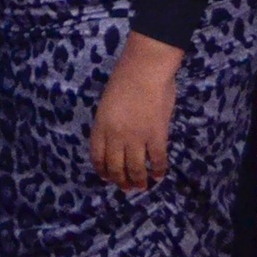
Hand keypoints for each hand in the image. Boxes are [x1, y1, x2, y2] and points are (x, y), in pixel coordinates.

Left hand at [90, 32, 183, 191]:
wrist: (145, 69)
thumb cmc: (125, 79)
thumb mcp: (107, 103)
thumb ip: (110, 123)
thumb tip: (117, 140)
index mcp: (100, 126)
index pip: (97, 156)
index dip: (102, 171)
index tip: (107, 177)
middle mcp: (115, 136)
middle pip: (116, 167)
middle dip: (121, 181)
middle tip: (127, 187)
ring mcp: (136, 138)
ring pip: (135, 169)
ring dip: (139, 181)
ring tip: (142, 186)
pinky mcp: (156, 136)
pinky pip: (157, 160)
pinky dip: (158, 170)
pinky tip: (159, 175)